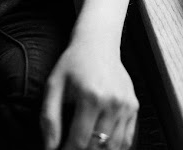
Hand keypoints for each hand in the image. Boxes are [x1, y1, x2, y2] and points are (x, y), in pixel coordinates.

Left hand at [40, 33, 137, 149]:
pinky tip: (102, 145)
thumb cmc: (73, 63)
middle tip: (71, 149)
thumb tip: (50, 147)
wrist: (98, 43)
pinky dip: (115, 147)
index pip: (80, 140)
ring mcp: (126, 105)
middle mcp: (112, 102)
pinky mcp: (133, 106)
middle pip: (98, 146)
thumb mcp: (54, 84)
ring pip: (114, 146)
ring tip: (85, 147)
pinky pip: (127, 138)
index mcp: (91, 97)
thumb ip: (49, 117)